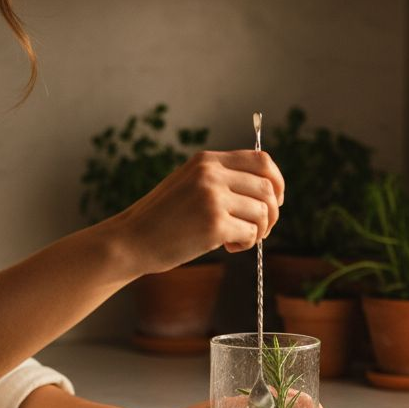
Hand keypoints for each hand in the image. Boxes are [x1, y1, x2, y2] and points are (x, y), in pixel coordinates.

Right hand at [114, 150, 284, 274]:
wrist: (131, 240)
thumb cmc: (161, 218)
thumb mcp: (188, 184)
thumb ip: (220, 179)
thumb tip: (266, 190)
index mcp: (206, 161)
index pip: (261, 160)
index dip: (277, 180)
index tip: (276, 199)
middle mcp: (211, 174)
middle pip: (267, 187)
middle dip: (272, 212)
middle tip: (261, 228)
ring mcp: (213, 198)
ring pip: (262, 212)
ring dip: (260, 230)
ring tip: (238, 239)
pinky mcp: (214, 225)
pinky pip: (251, 233)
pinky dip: (246, 244)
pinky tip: (228, 247)